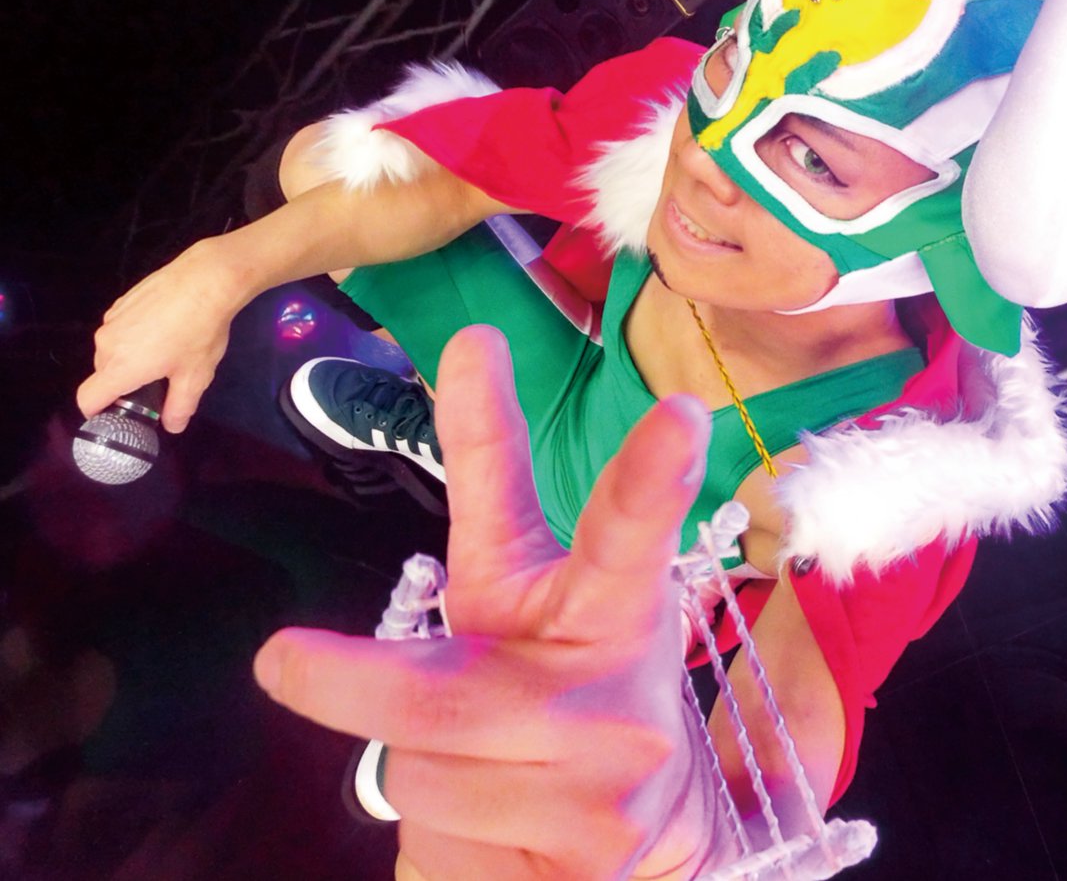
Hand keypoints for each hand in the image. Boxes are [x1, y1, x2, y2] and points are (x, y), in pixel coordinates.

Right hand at [77, 238, 248, 432]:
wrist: (205, 280)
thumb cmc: (199, 333)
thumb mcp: (195, 376)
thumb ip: (179, 406)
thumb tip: (172, 426)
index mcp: (119, 367)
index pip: (87, 399)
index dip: (97, 413)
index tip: (117, 415)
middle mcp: (106, 344)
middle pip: (102, 375)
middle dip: (123, 385)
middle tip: (156, 384)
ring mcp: (111, 320)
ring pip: (111, 351)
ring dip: (130, 359)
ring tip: (165, 353)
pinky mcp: (121, 302)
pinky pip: (120, 330)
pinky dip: (134, 337)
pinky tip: (163, 329)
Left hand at [254, 326, 729, 879]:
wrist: (632, 831)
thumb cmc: (559, 683)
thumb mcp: (526, 585)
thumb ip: (493, 478)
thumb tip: (470, 343)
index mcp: (606, 607)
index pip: (622, 537)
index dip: (646, 479)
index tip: (682, 412)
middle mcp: (613, 688)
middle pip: (447, 691)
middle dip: (352, 680)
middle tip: (278, 658)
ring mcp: (603, 781)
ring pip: (420, 769)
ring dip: (416, 761)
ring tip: (479, 762)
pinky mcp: (584, 855)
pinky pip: (441, 838)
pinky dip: (440, 828)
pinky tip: (497, 821)